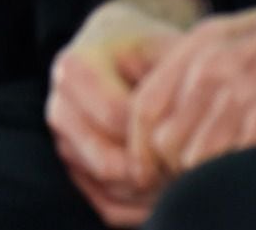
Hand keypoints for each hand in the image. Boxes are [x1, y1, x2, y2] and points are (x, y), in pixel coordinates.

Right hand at [46, 0, 205, 224]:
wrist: (121, 48)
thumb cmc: (151, 50)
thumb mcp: (165, 49)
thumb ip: (175, 82)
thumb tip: (188, 131)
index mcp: (75, 67)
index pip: (117, 118)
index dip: (161, 134)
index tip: (195, 136)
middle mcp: (59, 106)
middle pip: (107, 162)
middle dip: (156, 170)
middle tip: (192, 166)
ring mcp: (62, 140)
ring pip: (110, 187)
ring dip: (152, 191)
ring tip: (185, 174)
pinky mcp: (74, 168)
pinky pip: (106, 205)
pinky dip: (142, 207)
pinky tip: (169, 189)